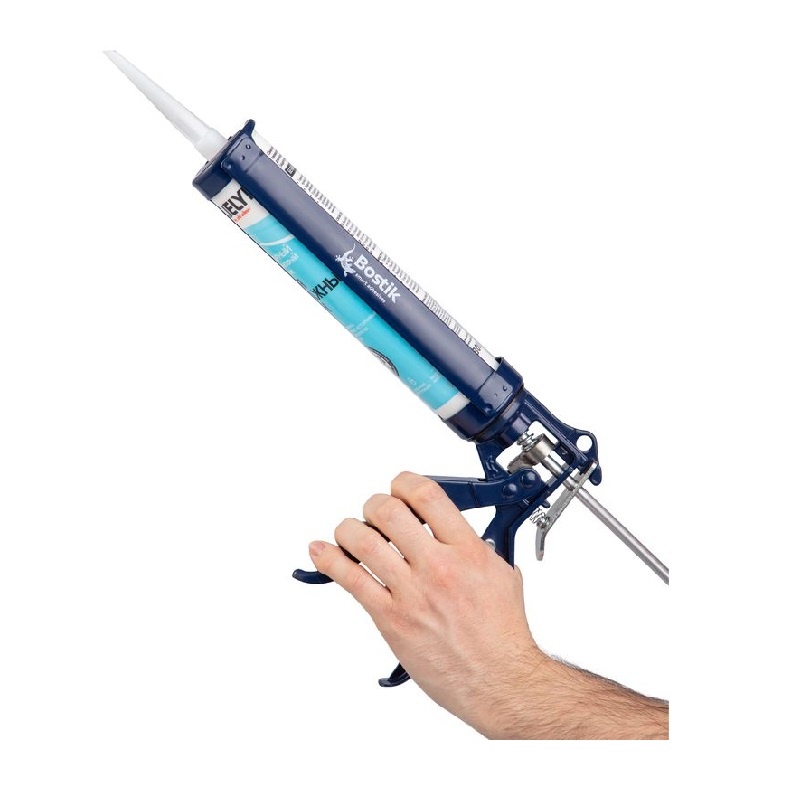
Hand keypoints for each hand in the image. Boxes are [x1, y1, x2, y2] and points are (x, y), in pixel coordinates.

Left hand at [308, 471, 545, 736]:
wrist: (498, 681)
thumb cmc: (502, 636)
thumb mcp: (502, 576)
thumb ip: (476, 549)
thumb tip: (458, 534)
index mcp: (467, 551)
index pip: (427, 496)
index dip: (405, 482)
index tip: (400, 486)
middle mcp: (437, 567)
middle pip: (388, 511)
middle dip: (376, 504)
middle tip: (376, 512)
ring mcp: (411, 593)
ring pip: (362, 542)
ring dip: (349, 529)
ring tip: (351, 531)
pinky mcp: (390, 618)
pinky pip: (351, 581)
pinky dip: (329, 561)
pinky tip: (320, 551)